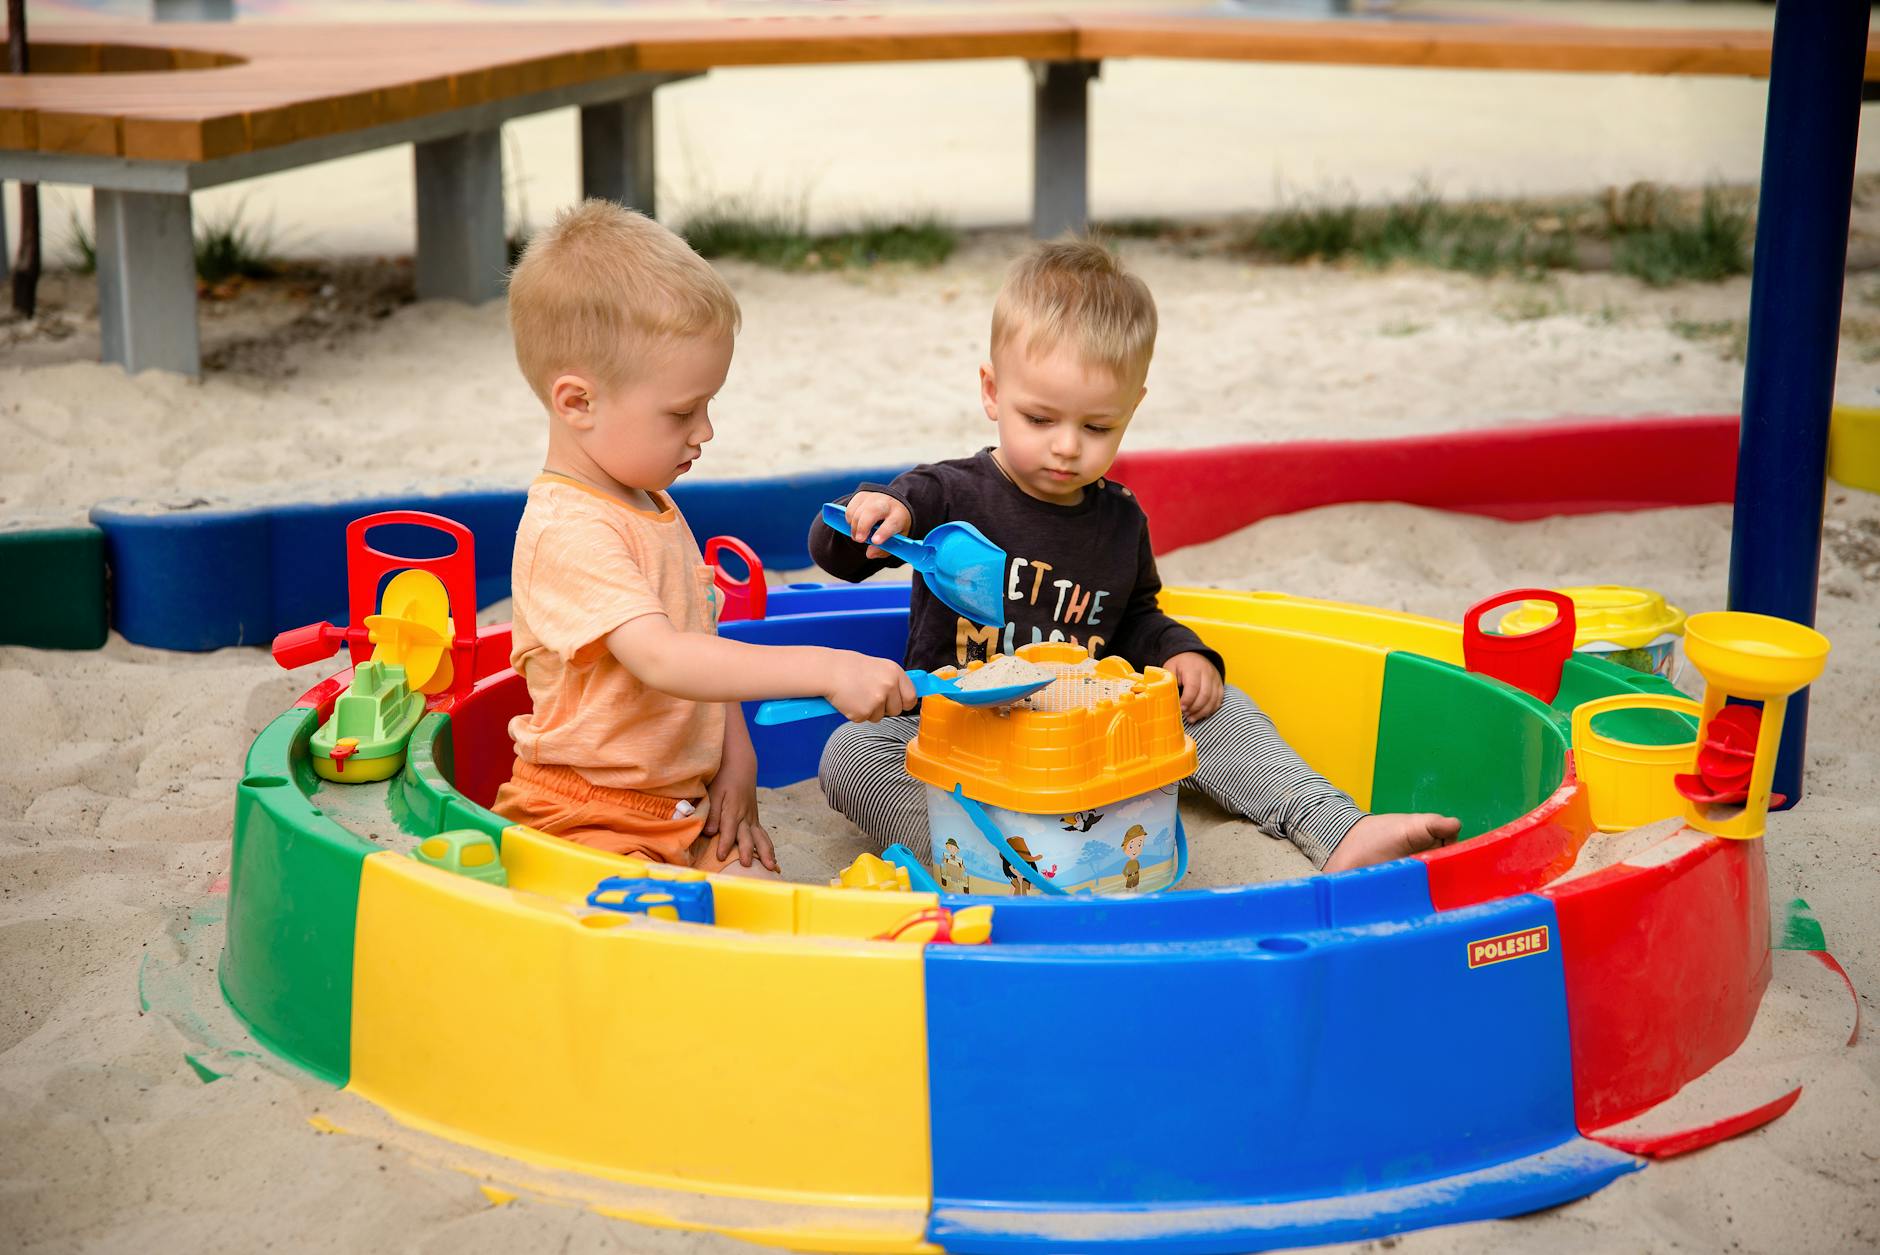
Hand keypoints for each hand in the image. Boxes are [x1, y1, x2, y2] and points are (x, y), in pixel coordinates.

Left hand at [703, 747, 777, 871]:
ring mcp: (752, 819)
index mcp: (733, 809)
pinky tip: (772, 861)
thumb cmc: (723, 778)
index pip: (728, 830)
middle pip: (747, 836)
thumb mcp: (714, 792)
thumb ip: (712, 813)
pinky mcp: (755, 820)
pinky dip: (768, 848)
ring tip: (770, 867)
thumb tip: (709, 833)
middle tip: (746, 865)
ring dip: (765, 852)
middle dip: (747, 851)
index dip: (725, 844)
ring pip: (760, 838)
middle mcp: (745, 816)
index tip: (721, 857)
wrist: (740, 765)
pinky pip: (764, 836)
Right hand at [825, 653, 918, 722]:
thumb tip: (906, 696)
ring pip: (879, 716)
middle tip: (870, 696)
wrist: (828, 671)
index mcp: (894, 672)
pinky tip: (849, 700)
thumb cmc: (850, 667)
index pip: (911, 696)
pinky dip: (856, 713)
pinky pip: (864, 719)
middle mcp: (889, 686)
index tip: (900, 703)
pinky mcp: (863, 712)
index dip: (905, 702)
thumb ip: (892, 681)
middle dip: (885, 708)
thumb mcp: (878, 668)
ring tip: (857, 695)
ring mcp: (877, 700)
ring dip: (869, 710)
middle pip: (896, 710)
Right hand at [844, 492, 911, 559]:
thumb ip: (884, 550)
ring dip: (855, 527)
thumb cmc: (894, 526)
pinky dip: (849, 520)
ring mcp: (873, 498)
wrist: (892, 505)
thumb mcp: (895, 539)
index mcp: (899, 515)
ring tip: (857, 537)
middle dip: (864, 526)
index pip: (892, 523)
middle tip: (859, 540)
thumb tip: (869, 554)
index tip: (875, 541)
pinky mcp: (861, 496)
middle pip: (873, 511)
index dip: (883, 533)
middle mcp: (887, 503)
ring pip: (859, 512)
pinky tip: (855, 526)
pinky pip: (850, 509)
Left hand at [1164, 652, 1223, 723]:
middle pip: (1205, 695)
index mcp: (1193, 668)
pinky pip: (1218, 700)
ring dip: (1202, 712)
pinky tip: (1200, 715)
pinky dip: (1210, 710)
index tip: (1180, 708)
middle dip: (1194, 708)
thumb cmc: (1179, 664)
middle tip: (1185, 715)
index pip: (1193, 687)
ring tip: (1191, 718)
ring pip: (1213, 699)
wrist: (1193, 654)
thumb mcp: (1170, 667)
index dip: (1187, 700)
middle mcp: (1207, 672)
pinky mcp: (1220, 684)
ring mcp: (1215, 679)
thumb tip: (1165, 697)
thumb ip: (1168, 681)